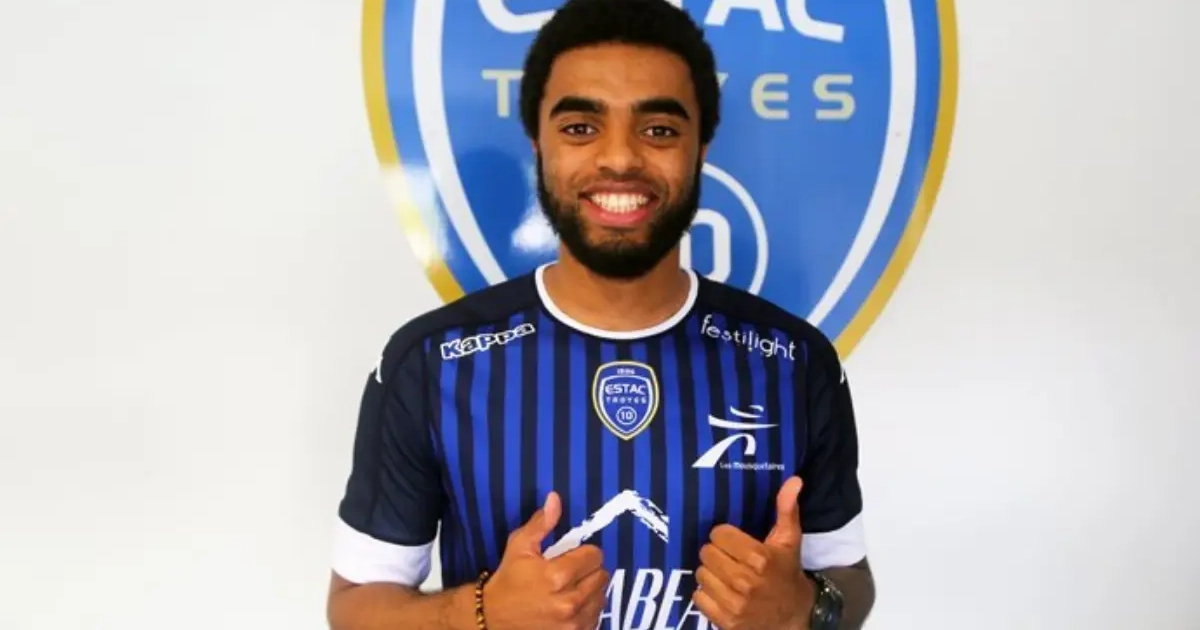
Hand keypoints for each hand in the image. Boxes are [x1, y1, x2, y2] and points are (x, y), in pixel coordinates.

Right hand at [481, 492, 610, 629]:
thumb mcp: (519, 547)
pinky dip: (588, 610)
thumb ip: (541, 524)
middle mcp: (569, 601)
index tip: (573, 556)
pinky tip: (571, 605)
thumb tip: (555, 499)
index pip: (595, 556)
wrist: (491, 618)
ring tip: (571, 588)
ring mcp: (573, 623)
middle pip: (602, 576)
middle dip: (589, 571)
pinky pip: (596, 617)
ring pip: (601, 597)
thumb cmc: (507, 580)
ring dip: (591, 590)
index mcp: (558, 576)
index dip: (585, 553)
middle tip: (572, 572)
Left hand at [692, 476, 815, 629]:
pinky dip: (706, 594)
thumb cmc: (786, 572)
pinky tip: (721, 592)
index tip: (734, 541)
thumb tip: (794, 480)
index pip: (719, 534)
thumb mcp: (788, 540)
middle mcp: (746, 582)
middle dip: (716, 553)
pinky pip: (698, 598)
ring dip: (710, 573)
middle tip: (728, 557)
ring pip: (701, 574)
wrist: (793, 616)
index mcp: (760, 558)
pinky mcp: (726, 621)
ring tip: (725, 574)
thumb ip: (787, 509)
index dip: (725, 535)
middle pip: (707, 553)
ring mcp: (735, 604)